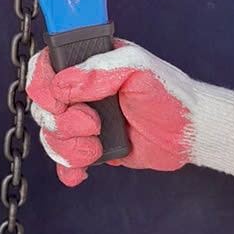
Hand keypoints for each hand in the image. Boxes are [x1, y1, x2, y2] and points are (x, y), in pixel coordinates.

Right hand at [26, 40, 233, 186]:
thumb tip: (62, 85)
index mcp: (87, 62)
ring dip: (70, 147)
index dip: (43, 86)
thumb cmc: (170, 94)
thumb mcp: (139, 69)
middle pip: (42, 106)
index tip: (60, 102)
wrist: (191, 134)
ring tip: (98, 147)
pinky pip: (63, 160)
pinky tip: (83, 170)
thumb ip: (99, 71)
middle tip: (93, 124)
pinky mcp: (91, 146)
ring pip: (51, 135)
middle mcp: (80, 90)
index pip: (45, 66)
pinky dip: (68, 168)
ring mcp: (83, 119)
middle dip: (63, 122)